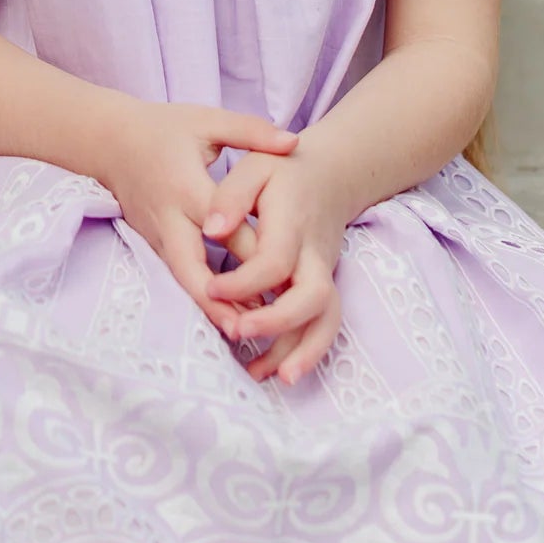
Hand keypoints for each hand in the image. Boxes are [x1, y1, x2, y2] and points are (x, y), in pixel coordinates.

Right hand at [96, 100, 297, 338]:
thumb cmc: (164, 128)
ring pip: (183, 280)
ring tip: (248, 333)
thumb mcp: (208, 121)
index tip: (290, 277)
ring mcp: (156, 236)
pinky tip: (227, 314)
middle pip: (192, 269)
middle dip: (221, 301)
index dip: (255, 253)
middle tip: (257, 327)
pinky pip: (177, 275)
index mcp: (186, 187)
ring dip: (212, 307)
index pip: (224, 228)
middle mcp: (168, 218)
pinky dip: (201, 296)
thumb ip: (252, 132)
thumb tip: (294, 144)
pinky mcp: (152, 244)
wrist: (108, 139)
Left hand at [205, 142, 347, 384]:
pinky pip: (323, 325)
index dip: (244, 281)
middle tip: (237, 333)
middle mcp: (315, 254)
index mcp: (293, 223)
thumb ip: (232, 196)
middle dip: (277, 322)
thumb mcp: (254, 167)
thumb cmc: (283, 171)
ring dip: (299, 352)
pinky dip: (305, 353)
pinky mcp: (324, 287)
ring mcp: (324, 273)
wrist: (332, 174)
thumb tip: (211, 230)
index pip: (275, 261)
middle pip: (311, 297)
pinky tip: (275, 372)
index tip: (212, 289)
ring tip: (259, 374)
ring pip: (325, 320)